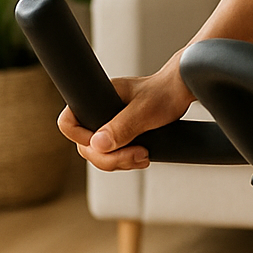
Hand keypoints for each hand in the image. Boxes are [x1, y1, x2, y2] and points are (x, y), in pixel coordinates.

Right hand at [56, 57, 193, 170]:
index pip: (69, 122)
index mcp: (99, 97)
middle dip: (109, 157)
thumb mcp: (144, 111)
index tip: (106, 144)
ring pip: (100, 153)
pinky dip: (126, 160)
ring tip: (143, 156)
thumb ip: (122, 127)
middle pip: (86, 146)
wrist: (183, 91)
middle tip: (136, 155)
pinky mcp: (122, 133)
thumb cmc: (166, 92)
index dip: (82, 138)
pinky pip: (114, 154)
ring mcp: (111, 122)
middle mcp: (101, 110)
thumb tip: (97, 144)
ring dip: (120, 161)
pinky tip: (143, 156)